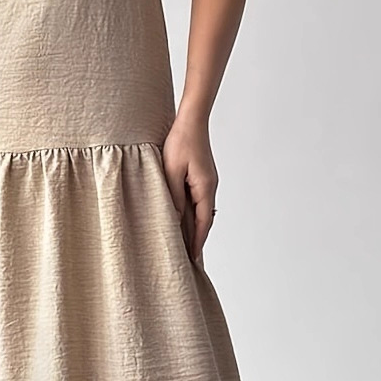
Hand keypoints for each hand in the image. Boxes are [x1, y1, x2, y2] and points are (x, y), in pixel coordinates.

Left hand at [161, 113, 217, 267]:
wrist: (191, 121)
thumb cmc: (180, 143)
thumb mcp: (171, 171)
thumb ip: (173, 196)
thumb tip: (173, 218)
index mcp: (204, 188)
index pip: (202, 223)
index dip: (197, 242)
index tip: (193, 259)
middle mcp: (209, 187)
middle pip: (203, 220)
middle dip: (196, 239)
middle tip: (189, 258)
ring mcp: (207, 182)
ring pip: (200, 211)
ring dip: (193, 227)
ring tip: (184, 244)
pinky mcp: (202, 176)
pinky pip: (197, 201)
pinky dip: (191, 214)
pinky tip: (182, 219)